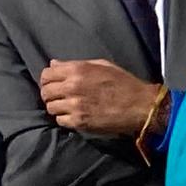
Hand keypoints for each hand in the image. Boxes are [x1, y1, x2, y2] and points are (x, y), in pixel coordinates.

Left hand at [39, 58, 161, 138]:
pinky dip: (65, 119)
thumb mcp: (102, 66)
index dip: (47, 79)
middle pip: (45, 91)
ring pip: (50, 107)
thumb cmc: (124, 83)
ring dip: (57, 107)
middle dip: (50, 94)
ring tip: (68, 107)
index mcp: (77, 70)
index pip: (46, 74)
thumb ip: (76, 64)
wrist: (140, 105)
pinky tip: (75, 115)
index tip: (53, 83)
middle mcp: (72, 87)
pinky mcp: (80, 121)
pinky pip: (60, 120)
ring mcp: (75, 105)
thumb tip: (54, 64)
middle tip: (59, 97)